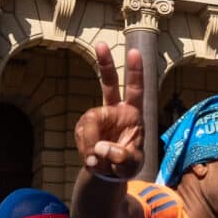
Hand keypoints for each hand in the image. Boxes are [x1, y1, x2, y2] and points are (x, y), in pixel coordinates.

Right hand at [75, 42, 144, 179]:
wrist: (108, 173)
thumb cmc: (127, 164)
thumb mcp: (131, 165)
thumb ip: (121, 158)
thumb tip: (101, 148)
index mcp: (133, 114)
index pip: (136, 90)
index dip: (136, 72)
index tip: (135, 52)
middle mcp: (115, 110)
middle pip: (108, 84)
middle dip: (105, 64)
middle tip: (101, 43)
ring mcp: (97, 117)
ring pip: (90, 123)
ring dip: (91, 144)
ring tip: (98, 162)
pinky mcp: (85, 127)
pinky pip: (82, 136)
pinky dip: (85, 149)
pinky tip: (92, 160)